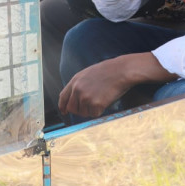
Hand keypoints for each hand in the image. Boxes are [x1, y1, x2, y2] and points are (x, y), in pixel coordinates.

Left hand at [58, 52, 174, 118]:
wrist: (121, 71)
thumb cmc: (108, 71)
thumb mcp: (88, 73)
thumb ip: (79, 84)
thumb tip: (75, 97)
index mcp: (75, 80)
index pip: (63, 97)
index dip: (62, 106)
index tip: (64, 112)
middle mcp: (78, 89)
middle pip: (72, 109)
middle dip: (79, 111)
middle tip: (89, 107)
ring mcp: (86, 97)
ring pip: (83, 113)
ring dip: (91, 110)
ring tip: (101, 98)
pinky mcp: (95, 104)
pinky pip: (94, 114)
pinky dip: (100, 111)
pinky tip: (105, 100)